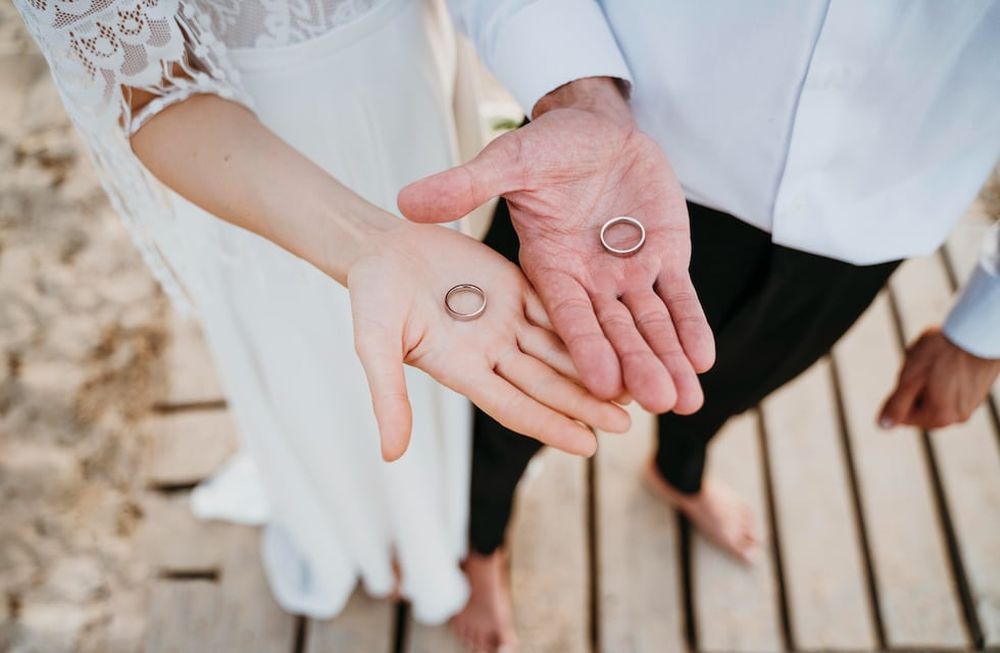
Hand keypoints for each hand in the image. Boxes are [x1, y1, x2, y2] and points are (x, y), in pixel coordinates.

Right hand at [348, 222, 630, 460]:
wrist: (379, 245)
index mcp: (462, 369)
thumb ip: (388, 395)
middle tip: (628, 424)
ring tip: (635, 385)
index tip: (589, 446)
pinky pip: (557, 306)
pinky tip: (621, 332)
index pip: (514, 405)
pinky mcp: (516, 288)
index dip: (550, 425)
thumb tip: (391, 455)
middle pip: (547, 383)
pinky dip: (587, 322)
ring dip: (595, 367)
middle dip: (586, 403)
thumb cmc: (370, 294)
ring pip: (560, 348)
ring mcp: (506, 321)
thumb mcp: (375, 344)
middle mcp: (491, 352)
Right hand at [398, 78, 713, 414]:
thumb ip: (464, 186)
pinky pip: (676, 297)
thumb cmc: (543, 142)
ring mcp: (623, 274)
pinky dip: (688, 325)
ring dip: (665, 359)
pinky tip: (701, 358)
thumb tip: (407, 201)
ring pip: (645, 326)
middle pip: (609, 335)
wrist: (594, 125)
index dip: (581, 360)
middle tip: (657, 405)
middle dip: (634, 368)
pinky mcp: (661, 258)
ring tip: (686, 401)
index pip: (563, 322)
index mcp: (543, 271)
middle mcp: (583, 283)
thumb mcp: (506, 161)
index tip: (598, 397)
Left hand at [880, 327, 999, 429]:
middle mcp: (958, 418)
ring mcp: (970, 406)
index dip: (900, 393)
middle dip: (915, 387)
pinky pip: (951, 389)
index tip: (910, 373)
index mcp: (939, 418)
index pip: (903, 416)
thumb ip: (896, 405)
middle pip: (919, 407)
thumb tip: (883, 426)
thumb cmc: (943, 352)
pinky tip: (949, 359)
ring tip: (938, 360)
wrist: (979, 333)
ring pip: (935, 396)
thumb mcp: (910, 378)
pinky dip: (945, 376)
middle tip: (924, 365)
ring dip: (929, 380)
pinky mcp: (977, 393)